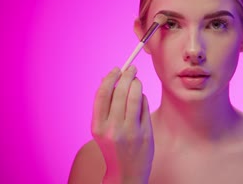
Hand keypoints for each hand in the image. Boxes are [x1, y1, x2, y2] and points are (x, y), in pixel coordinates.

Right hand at [91, 66, 153, 183]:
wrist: (125, 174)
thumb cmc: (113, 146)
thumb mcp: (102, 128)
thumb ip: (104, 105)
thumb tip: (107, 78)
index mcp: (98, 126)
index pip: (102, 94)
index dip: (110, 78)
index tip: (116, 69)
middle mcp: (112, 128)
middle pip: (120, 92)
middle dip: (127, 76)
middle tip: (132, 69)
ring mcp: (130, 131)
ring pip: (135, 96)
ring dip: (137, 84)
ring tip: (137, 80)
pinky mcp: (144, 133)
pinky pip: (145, 106)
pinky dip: (143, 98)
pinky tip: (141, 97)